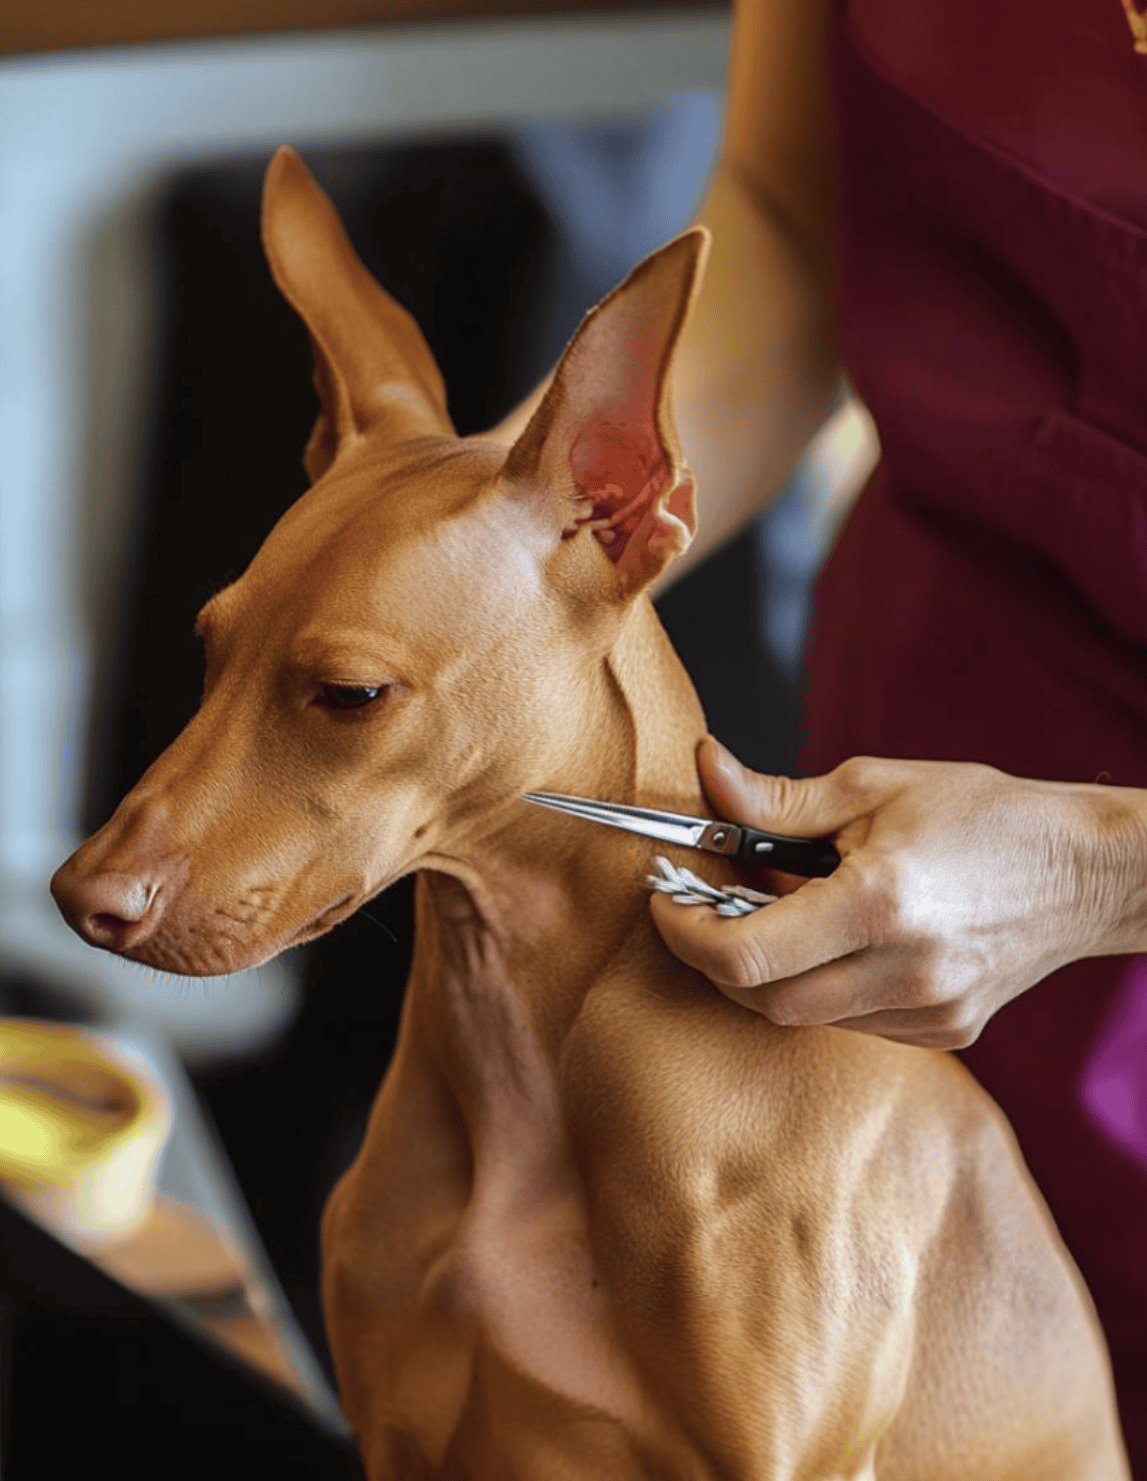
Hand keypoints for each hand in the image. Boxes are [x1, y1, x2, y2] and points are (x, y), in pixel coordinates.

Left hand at [650, 738, 1146, 1048]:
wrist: (1085, 871)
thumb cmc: (987, 816)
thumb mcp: (876, 785)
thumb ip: (778, 797)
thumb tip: (706, 772)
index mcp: (879, 903)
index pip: (744, 954)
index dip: (684, 932)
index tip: (668, 900)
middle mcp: (903, 971)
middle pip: (761, 999)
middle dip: (716, 957)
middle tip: (707, 907)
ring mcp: (927, 1012)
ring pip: (801, 1016)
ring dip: (768, 972)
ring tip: (781, 913)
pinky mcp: (944, 1032)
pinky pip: (849, 1023)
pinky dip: (820, 987)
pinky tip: (837, 942)